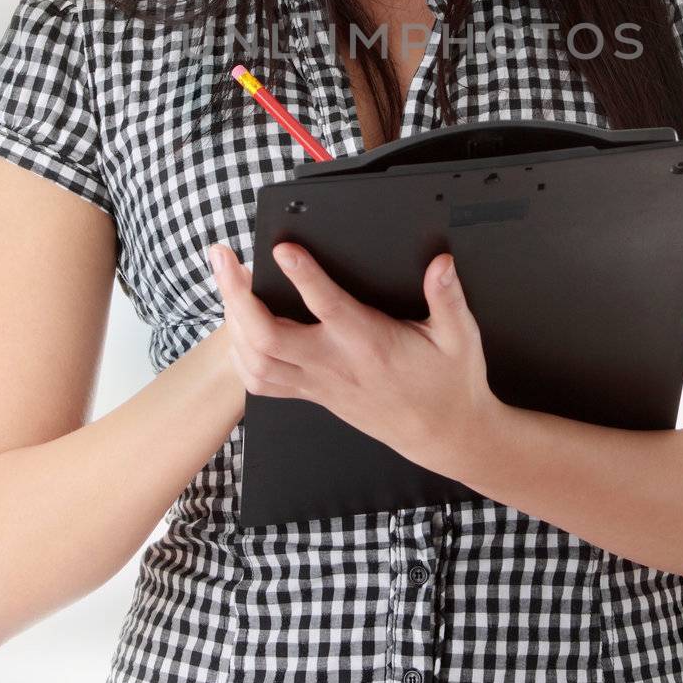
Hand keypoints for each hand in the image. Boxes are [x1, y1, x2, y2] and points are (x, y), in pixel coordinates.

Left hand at [206, 240, 496, 475]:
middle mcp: (334, 364)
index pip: (327, 306)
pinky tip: (237, 329)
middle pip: (267, 336)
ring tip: (227, 284)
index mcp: (368, 343)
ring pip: (256, 360)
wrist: (443, 434)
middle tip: (223, 258)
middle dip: (236, 296)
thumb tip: (441, 264)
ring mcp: (319, 384)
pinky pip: (262, 382)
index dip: (302, 275)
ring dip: (232, 322)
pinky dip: (241, 354)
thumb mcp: (459, 336)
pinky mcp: (314, 395)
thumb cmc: (448, 383)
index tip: (282, 247)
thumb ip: (448, 298)